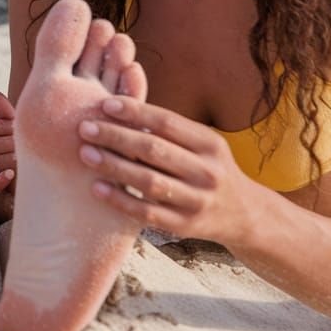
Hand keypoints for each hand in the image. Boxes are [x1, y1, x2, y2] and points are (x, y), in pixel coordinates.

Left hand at [77, 96, 265, 243]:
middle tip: (85, 127)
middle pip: (154, 150)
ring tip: (85, 154)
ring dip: (114, 166)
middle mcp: (207, 172)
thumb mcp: (203, 145)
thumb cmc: (210, 169)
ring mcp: (197, 201)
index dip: (135, 111)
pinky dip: (120, 200)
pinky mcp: (185, 226)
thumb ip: (170, 130)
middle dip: (116, 136)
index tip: (105, 104)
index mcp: (210, 144)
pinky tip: (97, 187)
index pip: (168, 123)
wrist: (246, 215)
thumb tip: (120, 106)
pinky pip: (147, 212)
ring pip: (149, 181)